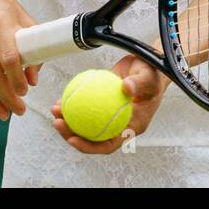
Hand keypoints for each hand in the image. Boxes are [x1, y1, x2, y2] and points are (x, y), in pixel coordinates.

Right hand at [0, 0, 40, 120]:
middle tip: (19, 110)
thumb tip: (33, 80)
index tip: (25, 92)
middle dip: (6, 97)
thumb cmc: (4, 8)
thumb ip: (33, 49)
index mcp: (0, 23)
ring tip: (5, 113)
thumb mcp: (25, 21)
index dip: (17, 79)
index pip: (8, 58)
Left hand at [51, 54, 170, 153]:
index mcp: (131, 126)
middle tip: (57, 122)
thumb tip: (126, 88)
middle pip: (92, 137)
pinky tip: (61, 98)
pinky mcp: (101, 102)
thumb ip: (138, 83)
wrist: (150, 62)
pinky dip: (73, 103)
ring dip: (68, 119)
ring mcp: (109, 114)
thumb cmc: (153, 73)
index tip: (74, 139)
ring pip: (85, 123)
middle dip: (71, 134)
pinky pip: (85, 107)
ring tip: (54, 109)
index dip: (90, 146)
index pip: (109, 144)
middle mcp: (118, 123)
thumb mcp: (149, 77)